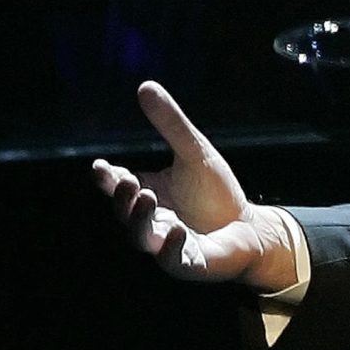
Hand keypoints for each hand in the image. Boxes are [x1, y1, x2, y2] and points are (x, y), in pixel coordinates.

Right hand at [91, 81, 298, 290]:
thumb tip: (145, 86)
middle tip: (128, 181)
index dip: (106, 179)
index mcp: (146, 194)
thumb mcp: (194, 153)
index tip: (100, 168)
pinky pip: (175, 260)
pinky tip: (178, 231)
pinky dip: (172, 248)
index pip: (117, 186)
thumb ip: (171, 124)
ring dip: (140, 220)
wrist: (249, 227)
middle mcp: (150, 221)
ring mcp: (167, 244)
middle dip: (122, 199)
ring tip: (147, 197)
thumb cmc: (215, 193)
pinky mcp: (189, 263)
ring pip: (142, 238)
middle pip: (124, 213)